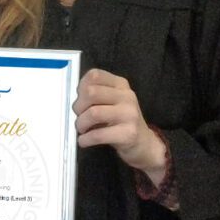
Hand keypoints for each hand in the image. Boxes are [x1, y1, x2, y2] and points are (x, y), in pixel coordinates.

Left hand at [73, 69, 166, 183]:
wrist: (144, 144)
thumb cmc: (121, 121)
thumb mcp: (112, 102)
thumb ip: (96, 94)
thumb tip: (75, 98)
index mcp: (121, 84)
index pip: (95, 75)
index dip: (81, 87)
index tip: (80, 98)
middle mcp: (127, 96)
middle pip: (91, 92)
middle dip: (78, 106)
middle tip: (79, 116)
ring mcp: (129, 114)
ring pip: (93, 113)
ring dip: (81, 123)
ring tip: (82, 129)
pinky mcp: (128, 134)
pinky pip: (98, 135)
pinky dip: (85, 139)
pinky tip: (84, 141)